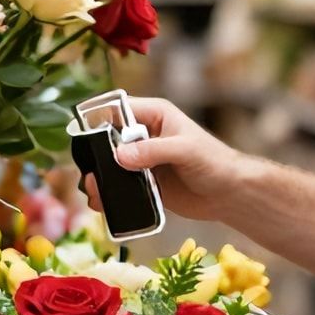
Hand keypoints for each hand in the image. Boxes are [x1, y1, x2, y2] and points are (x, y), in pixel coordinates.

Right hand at [82, 97, 251, 221]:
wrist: (229, 194)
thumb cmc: (215, 162)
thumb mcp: (185, 150)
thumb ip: (153, 151)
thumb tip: (119, 155)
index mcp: (153, 115)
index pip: (118, 110)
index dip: (99, 120)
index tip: (85, 138)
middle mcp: (143, 135)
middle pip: (108, 141)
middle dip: (96, 156)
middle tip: (90, 174)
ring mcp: (142, 160)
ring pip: (111, 166)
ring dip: (101, 178)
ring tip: (95, 193)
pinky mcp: (144, 183)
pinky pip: (120, 186)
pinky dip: (110, 195)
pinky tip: (103, 205)